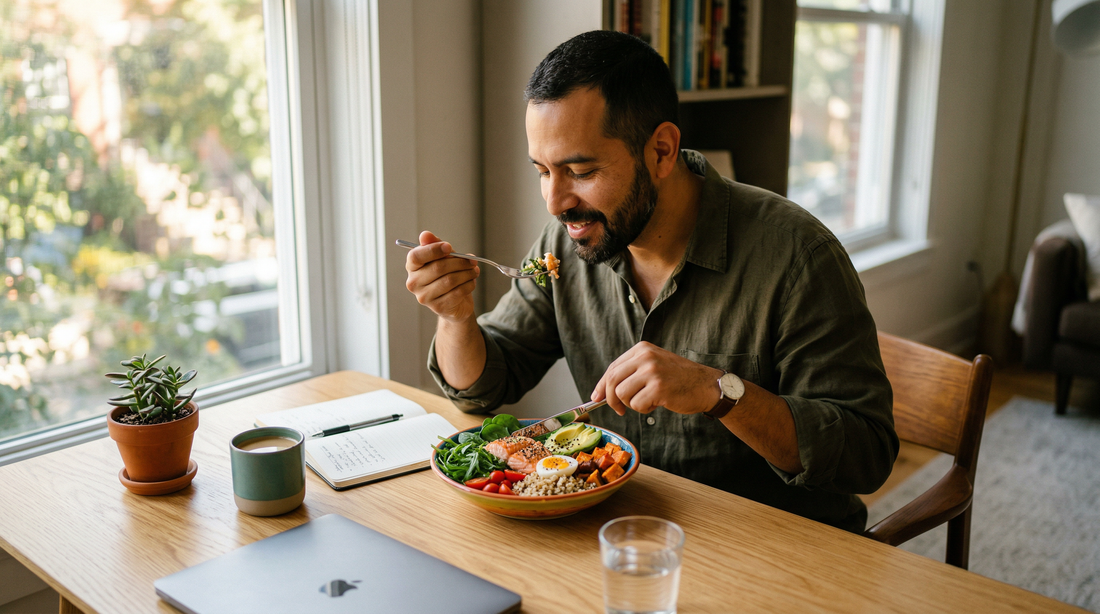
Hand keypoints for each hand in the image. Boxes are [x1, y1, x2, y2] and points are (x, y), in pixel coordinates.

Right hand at [404, 230, 479, 322]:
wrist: (455, 302)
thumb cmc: (447, 275)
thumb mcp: (443, 257)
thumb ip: (435, 245)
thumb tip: (425, 235)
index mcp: (412, 267)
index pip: (416, 256)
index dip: (433, 250)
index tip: (449, 247)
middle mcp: (414, 283)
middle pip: (438, 267)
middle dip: (459, 262)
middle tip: (472, 260)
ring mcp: (424, 297)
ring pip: (450, 280)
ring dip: (467, 273)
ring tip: (474, 270)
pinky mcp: (438, 307)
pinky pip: (457, 292)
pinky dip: (468, 284)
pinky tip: (472, 281)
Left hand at [591, 342, 722, 415]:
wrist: (706, 385)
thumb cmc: (679, 379)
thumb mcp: (654, 365)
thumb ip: (631, 373)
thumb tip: (601, 392)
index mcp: (642, 349)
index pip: (612, 367)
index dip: (601, 385)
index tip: (596, 397)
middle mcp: (645, 356)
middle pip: (612, 380)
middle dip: (611, 399)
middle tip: (619, 410)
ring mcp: (652, 371)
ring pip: (622, 394)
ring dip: (632, 404)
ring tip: (648, 401)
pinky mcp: (658, 387)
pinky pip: (637, 405)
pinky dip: (644, 409)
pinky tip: (658, 403)